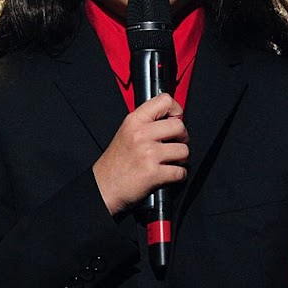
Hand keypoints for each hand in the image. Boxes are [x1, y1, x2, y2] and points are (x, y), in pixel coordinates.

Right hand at [91, 93, 187, 214]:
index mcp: (134, 121)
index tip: (176, 118)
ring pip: (183, 150)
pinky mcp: (153, 173)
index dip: (176, 109)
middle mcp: (141, 135)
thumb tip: (172, 117)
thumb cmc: (116, 162)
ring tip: (171, 160)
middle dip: (182, 137)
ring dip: (181, 158)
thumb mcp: (126, 132)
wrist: (104, 186)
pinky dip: (179, 175)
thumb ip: (146, 122)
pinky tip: (169, 173)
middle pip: (179, 126)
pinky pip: (180, 171)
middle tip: (176, 143)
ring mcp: (148, 154)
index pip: (164, 101)